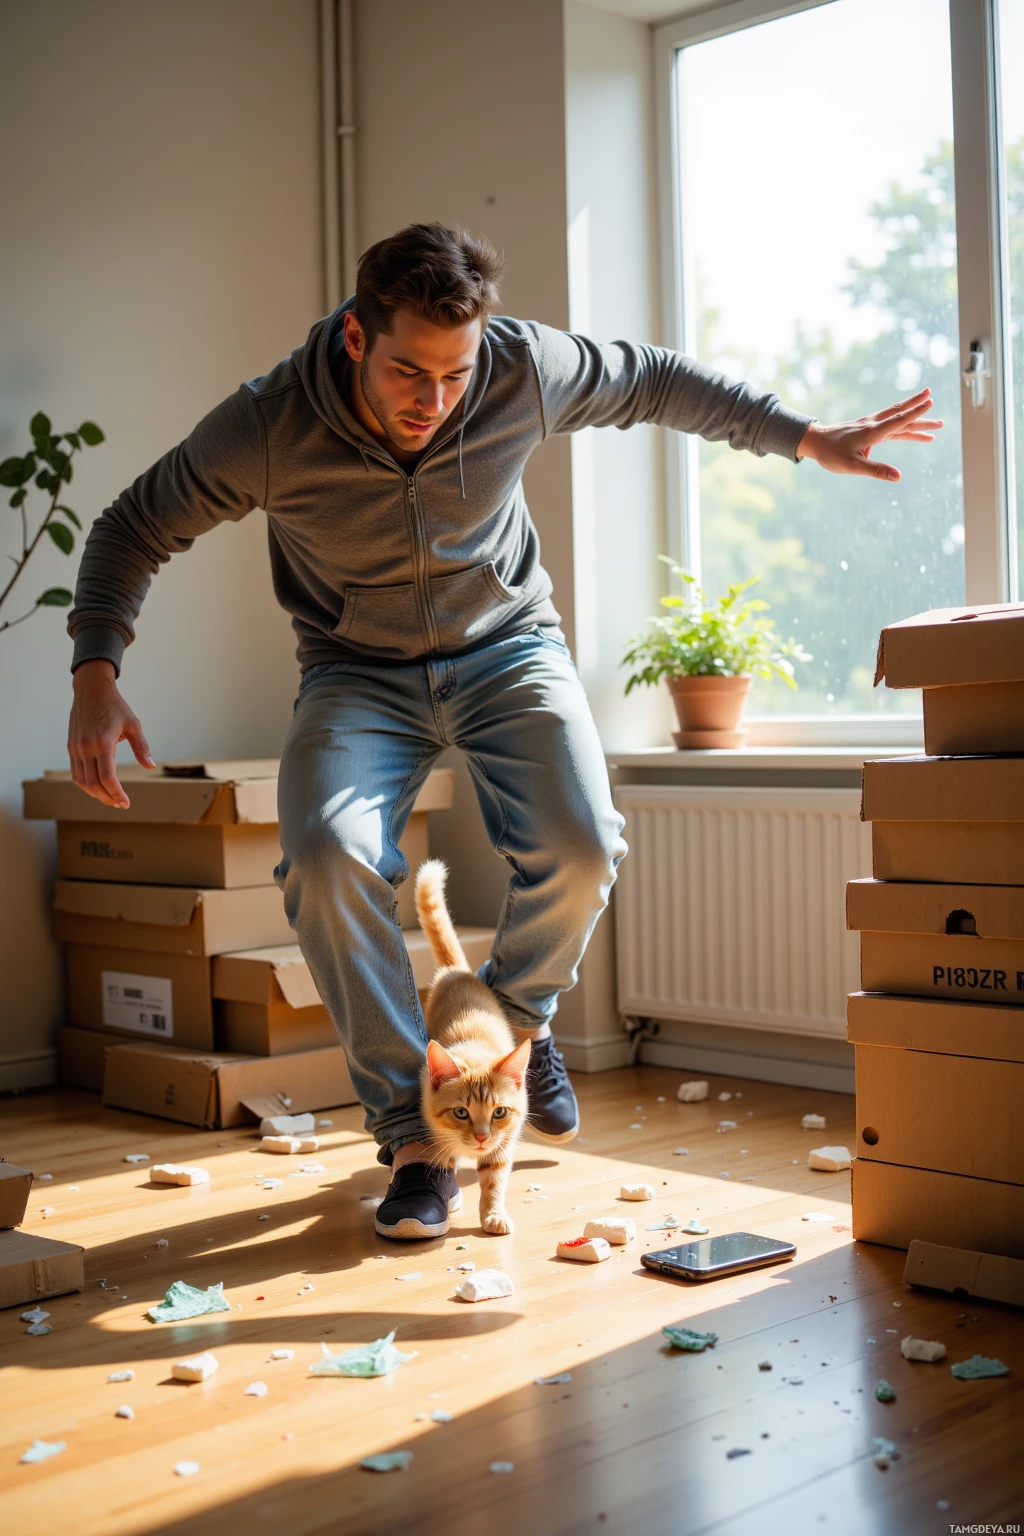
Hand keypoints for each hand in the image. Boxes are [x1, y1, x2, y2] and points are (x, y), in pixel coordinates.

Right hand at [68, 659, 155, 808]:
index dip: (117, 794)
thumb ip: (141, 747)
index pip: (107, 778)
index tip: (126, 802)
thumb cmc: (115, 706)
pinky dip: (86, 784)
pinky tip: (98, 788)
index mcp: (103, 742)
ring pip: (82, 781)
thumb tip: (150, 766)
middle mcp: (86, 747)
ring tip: (110, 799)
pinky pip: (75, 773)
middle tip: (120, 804)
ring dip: (96, 794)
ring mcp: (76, 748)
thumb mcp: (133, 724)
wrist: (91, 690)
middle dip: (107, 798)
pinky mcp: (71, 747)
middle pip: (93, 784)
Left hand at [796, 388, 942, 481]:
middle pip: (901, 415)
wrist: (815, 442)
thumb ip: (876, 471)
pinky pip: (891, 427)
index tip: (930, 402)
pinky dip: (904, 428)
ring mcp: (871, 426)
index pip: (897, 420)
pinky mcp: (869, 430)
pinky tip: (913, 433)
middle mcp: (873, 425)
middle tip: (936, 404)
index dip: (915, 412)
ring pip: (898, 420)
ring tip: (936, 425)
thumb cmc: (831, 455)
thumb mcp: (852, 466)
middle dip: (920, 411)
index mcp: (871, 432)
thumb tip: (898, 477)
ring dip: (916, 420)